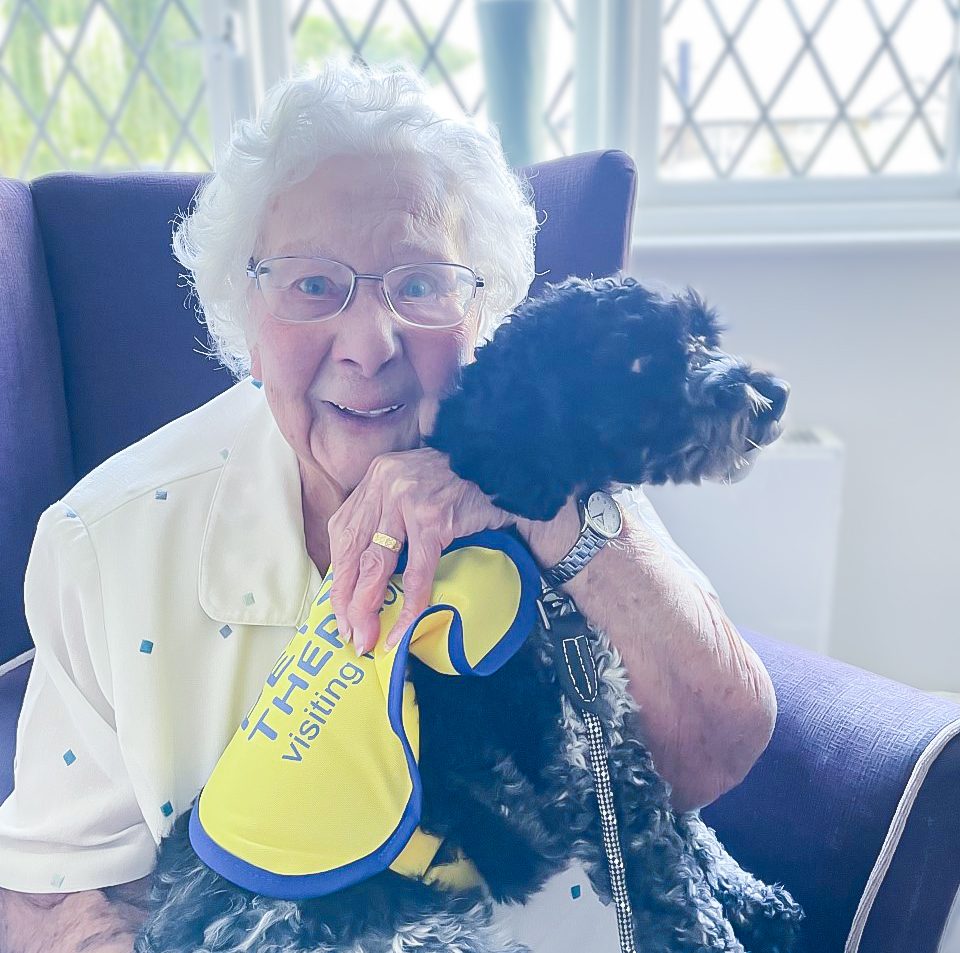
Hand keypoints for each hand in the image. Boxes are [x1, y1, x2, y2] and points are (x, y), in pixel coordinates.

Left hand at [327, 448, 514, 653]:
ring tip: (367, 635)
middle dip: (346, 598)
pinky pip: (416, 571)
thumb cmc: (456, 481)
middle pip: (352, 550)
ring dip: (368, 605)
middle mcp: (384, 486)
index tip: (339, 609)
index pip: (342, 534)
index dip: (338, 576)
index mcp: (375, 480)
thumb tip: (371, 573)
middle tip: (350, 633)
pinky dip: (409, 603)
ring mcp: (406, 502)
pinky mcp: (432, 519)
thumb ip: (388, 517)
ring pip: (376, 563)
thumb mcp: (410, 487)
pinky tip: (404, 625)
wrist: (497, 463)